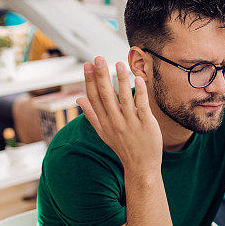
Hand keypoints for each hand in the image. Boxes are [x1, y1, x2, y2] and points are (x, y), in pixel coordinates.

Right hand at [76, 57, 162, 174]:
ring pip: (124, 98)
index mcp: (104, 123)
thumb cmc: (123, 147)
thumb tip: (78, 99)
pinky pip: (142, 106)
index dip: (89, 81)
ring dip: (121, 80)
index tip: (87, 65)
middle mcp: (115, 122)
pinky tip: (138, 79)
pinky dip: (140, 92)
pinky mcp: (146, 125)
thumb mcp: (103, 133)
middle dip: (101, 76)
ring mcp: (131, 124)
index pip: (94, 98)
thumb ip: (92, 115)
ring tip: (119, 63)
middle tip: (98, 58)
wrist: (141, 167)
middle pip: (106, 96)